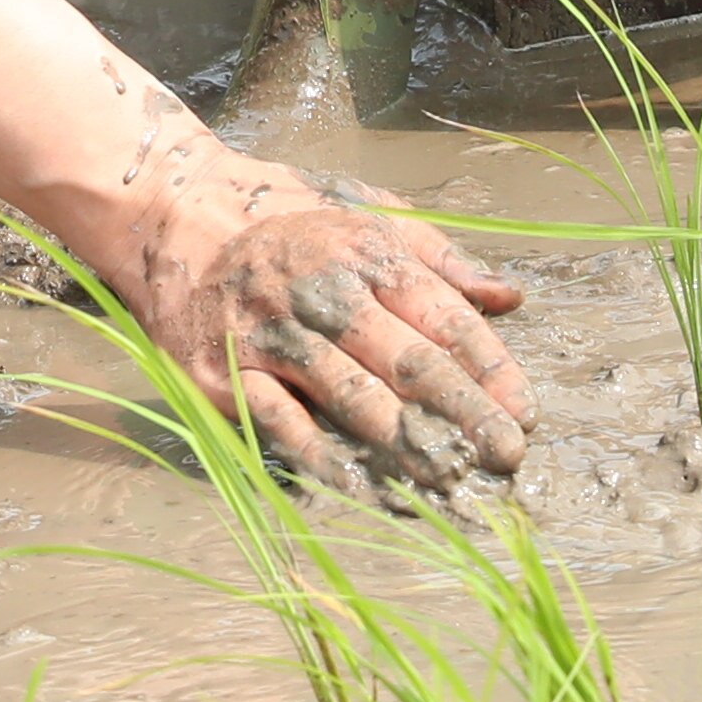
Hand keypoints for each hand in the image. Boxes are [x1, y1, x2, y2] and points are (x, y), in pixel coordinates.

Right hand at [117, 170, 531, 494]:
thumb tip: (511, 297)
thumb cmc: (290, 220)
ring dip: (406, 443)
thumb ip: (441, 259)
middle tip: (507, 457)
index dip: (491, 368)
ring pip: (353, 396)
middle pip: (409, 361)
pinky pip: (284, 423)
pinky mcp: (228, 372)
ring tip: (451, 479)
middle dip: (465, 413)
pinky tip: (365, 488)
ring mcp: (275, 334)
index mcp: (369, 252)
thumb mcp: (369, 214)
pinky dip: (325, 458)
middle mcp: (325, 292)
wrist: (176, 215)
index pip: (444, 318)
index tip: (525, 414)